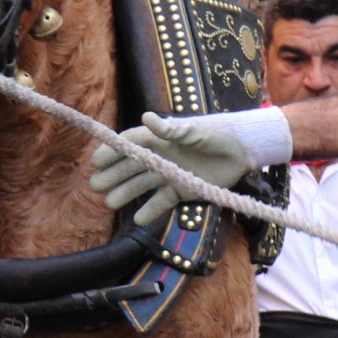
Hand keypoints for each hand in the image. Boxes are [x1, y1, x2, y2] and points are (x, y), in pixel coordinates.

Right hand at [87, 108, 292, 227]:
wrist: (242, 153)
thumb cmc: (217, 135)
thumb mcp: (194, 132)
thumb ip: (170, 130)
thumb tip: (145, 117)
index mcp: (161, 138)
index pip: (131, 144)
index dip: (113, 151)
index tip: (96, 160)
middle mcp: (162, 156)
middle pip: (132, 166)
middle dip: (114, 175)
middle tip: (95, 185)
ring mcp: (171, 174)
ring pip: (143, 185)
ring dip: (126, 193)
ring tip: (110, 203)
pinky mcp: (182, 190)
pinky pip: (163, 201)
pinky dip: (151, 210)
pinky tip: (138, 220)